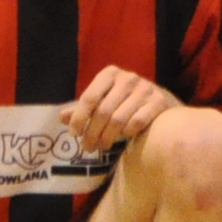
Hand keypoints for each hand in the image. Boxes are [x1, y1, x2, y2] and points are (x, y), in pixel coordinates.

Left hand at [61, 66, 175, 153]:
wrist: (159, 102)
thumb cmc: (124, 102)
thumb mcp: (102, 101)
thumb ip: (83, 109)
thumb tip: (62, 117)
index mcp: (110, 74)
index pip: (89, 97)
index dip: (79, 118)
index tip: (75, 133)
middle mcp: (128, 78)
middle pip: (103, 111)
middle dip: (92, 133)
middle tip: (87, 147)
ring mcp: (145, 88)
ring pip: (119, 119)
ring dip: (107, 138)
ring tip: (101, 147)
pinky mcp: (159, 101)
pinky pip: (137, 122)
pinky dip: (127, 133)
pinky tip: (123, 138)